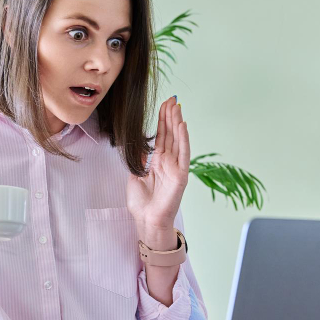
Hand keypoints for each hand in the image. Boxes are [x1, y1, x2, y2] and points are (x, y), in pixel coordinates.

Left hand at [126, 96, 188, 240]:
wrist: (147, 221)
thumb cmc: (142, 204)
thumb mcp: (135, 176)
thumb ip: (139, 160)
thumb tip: (138, 146)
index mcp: (158, 161)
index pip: (162, 136)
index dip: (163, 120)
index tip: (165, 104)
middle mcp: (168, 162)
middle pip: (170, 134)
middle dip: (171, 116)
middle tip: (172, 99)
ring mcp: (176, 168)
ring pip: (178, 140)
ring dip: (177, 123)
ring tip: (177, 107)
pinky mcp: (181, 175)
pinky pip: (183, 154)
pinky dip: (183, 139)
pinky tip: (182, 126)